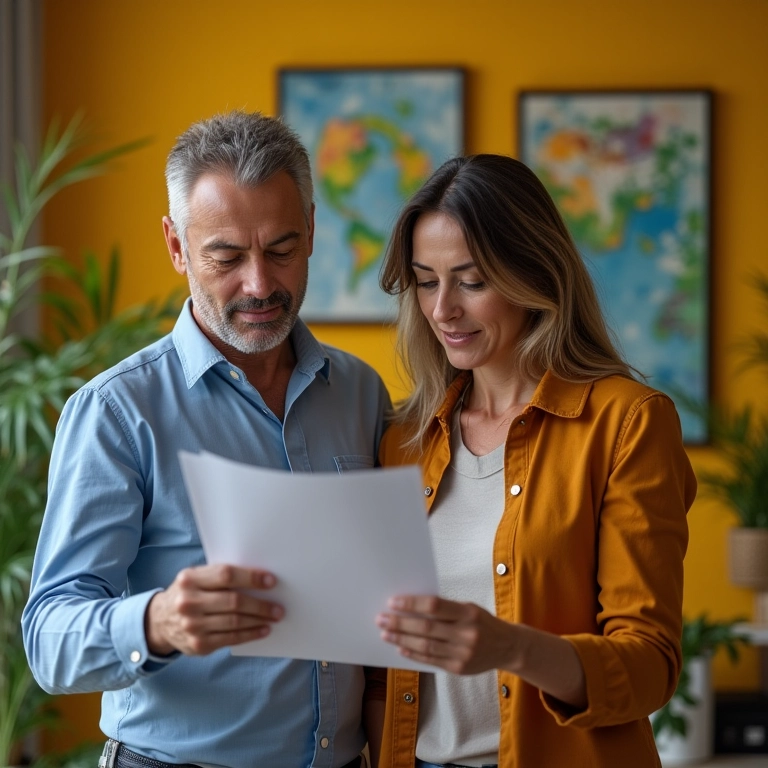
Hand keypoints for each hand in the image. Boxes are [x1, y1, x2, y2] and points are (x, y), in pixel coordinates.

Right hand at [145, 564, 282, 655]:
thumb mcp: (196, 578)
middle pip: (233, 601)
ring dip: (259, 620)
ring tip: (274, 617)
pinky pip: (230, 639)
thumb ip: (220, 576)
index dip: (251, 577)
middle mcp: (188, 602)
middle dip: (260, 604)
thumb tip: (259, 578)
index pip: (226, 575)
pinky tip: (262, 630)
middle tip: (278, 606)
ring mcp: (192, 626)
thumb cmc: (188, 593)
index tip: (270, 581)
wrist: (159, 621)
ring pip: (234, 622)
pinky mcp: (198, 645)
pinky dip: (250, 634)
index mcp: (190, 579)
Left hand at [376, 595, 517, 674]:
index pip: (434, 606)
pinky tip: (400, 648)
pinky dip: (413, 654)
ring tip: (385, 634)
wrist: (507, 647)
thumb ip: (444, 609)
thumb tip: (410, 607)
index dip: (412, 604)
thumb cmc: (482, 622)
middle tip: (381, 619)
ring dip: (401, 640)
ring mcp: (462, 654)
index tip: (393, 602)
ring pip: (425, 646)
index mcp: (468, 613)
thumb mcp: (469, 608)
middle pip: (426, 629)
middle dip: (400, 623)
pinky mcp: (459, 669)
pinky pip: (431, 661)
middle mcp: (466, 634)